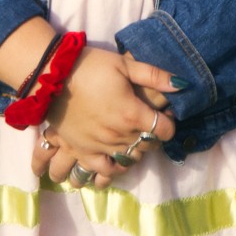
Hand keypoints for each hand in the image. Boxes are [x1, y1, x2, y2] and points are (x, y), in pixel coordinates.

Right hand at [31, 48, 178, 185]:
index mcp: (131, 113)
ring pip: (128, 160)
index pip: (164, 130)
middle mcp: (118, 134)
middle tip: (149, 126)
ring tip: (132, 142)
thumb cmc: (91, 66)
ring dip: (135, 152)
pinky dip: (111, 170)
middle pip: (147, 145)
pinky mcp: (81, 150)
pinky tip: (115, 163)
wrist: (52, 75)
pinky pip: (101, 170)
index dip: (170, 125)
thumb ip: (155, 76)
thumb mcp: (125, 64)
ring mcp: (99, 145)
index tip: (166, 117)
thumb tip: (183, 84)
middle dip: (153, 137)